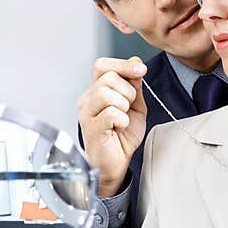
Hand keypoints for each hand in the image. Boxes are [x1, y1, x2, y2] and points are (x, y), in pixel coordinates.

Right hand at [78, 56, 147, 197]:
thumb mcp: (135, 105)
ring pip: (107, 93)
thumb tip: (136, 63)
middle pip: (108, 77)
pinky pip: (111, 113)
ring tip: (122, 118)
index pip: (102, 65)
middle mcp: (87, 100)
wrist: (115, 163)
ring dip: (124, 105)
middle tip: (128, 107)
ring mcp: (86, 114)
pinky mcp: (91, 128)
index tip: (140, 70)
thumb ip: (134, 85)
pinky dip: (122, 120)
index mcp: (96, 91)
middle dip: (127, 91)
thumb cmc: (121, 136)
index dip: (122, 64)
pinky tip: (119, 127)